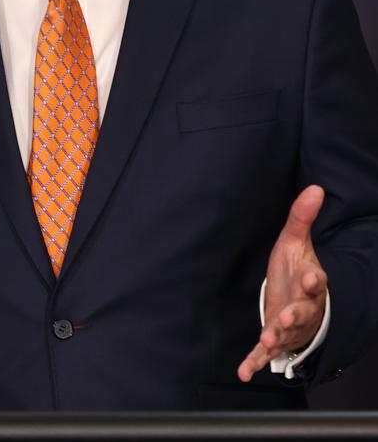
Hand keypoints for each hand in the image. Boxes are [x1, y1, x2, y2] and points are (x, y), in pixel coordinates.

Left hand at [238, 184, 326, 381]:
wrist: (295, 295)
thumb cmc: (295, 267)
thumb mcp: (295, 240)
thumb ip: (302, 216)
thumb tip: (315, 187)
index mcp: (310, 281)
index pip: (315, 281)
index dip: (312, 280)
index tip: (310, 277)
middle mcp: (304, 307)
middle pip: (302, 313)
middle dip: (294, 316)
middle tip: (286, 318)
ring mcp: (290, 326)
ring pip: (286, 335)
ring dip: (276, 339)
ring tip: (266, 341)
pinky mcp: (275, 338)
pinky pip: (266, 354)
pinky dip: (255, 362)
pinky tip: (243, 371)